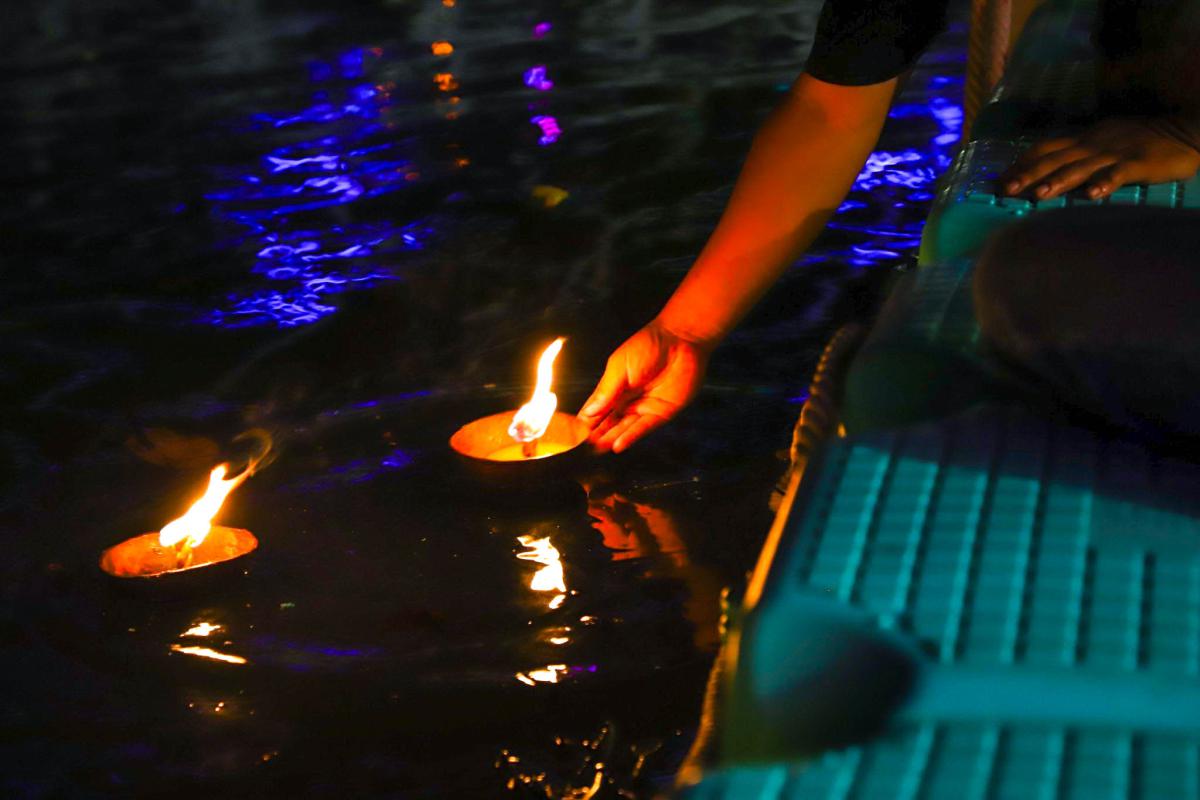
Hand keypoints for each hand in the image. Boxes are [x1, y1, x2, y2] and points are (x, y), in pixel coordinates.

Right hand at [578, 319, 712, 452]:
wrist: (680, 340)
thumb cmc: (648, 345)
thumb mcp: (619, 366)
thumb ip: (605, 390)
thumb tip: (588, 412)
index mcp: (615, 386)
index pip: (596, 408)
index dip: (585, 421)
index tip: (573, 434)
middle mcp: (628, 399)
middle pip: (609, 421)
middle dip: (596, 434)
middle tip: (583, 447)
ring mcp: (644, 407)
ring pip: (624, 427)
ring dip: (611, 438)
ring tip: (597, 449)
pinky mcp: (661, 412)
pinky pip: (643, 427)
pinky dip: (630, 436)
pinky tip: (617, 445)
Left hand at [1000, 118, 1199, 199]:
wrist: (1185, 129)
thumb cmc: (1142, 139)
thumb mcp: (1104, 141)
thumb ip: (1079, 155)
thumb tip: (1049, 171)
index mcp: (1085, 139)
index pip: (1046, 148)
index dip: (1022, 163)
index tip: (999, 180)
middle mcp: (1094, 144)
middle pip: (1055, 159)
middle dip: (1028, 174)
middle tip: (1005, 190)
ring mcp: (1116, 152)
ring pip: (1081, 167)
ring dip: (1058, 180)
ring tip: (1038, 195)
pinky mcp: (1138, 163)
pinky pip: (1119, 173)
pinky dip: (1105, 183)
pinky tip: (1092, 195)